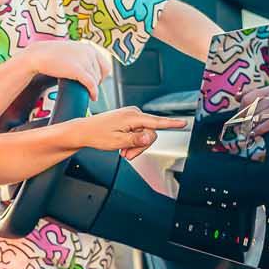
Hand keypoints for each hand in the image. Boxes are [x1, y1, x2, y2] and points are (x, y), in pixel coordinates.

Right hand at [28, 40, 113, 97]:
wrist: (38, 55)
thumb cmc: (52, 54)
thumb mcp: (72, 51)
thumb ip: (82, 57)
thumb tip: (91, 68)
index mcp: (89, 47)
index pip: (105, 65)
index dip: (102, 76)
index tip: (97, 81)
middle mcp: (89, 52)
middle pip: (101, 74)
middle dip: (96, 82)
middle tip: (89, 87)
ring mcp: (84, 60)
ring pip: (96, 80)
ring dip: (92, 87)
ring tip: (85, 91)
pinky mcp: (78, 70)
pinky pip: (91, 84)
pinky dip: (93, 92)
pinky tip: (92, 97)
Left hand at [69, 107, 188, 158]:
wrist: (84, 131)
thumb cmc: (97, 135)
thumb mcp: (118, 141)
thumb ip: (136, 140)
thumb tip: (151, 137)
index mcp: (132, 117)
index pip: (156, 122)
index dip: (171, 124)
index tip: (183, 122)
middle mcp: (133, 113)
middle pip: (150, 133)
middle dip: (141, 146)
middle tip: (127, 155)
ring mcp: (131, 116)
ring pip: (144, 134)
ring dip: (136, 146)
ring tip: (123, 151)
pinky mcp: (128, 119)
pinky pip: (137, 132)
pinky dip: (132, 141)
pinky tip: (123, 146)